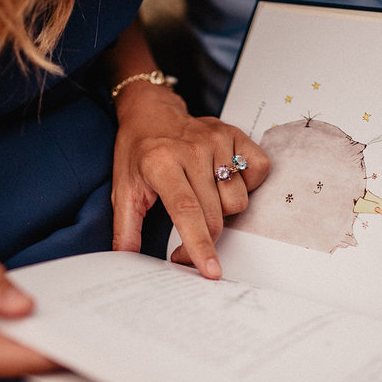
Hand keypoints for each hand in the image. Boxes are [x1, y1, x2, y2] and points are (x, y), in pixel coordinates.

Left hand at [111, 84, 268, 277]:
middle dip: (206, 238)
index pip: (186, 211)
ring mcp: (217, 140)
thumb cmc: (139, 151)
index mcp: (161, 163)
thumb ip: (126, 228)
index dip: (199, 244)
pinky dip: (247, 184)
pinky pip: (258, 172)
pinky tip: (226, 180)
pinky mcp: (236, 134)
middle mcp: (192, 150)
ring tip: (204, 196)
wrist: (152, 111)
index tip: (210, 270)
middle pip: (215, 213)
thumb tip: (126, 260)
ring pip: (238, 200)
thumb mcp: (123, 189)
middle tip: (188, 242)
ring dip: (224, 209)